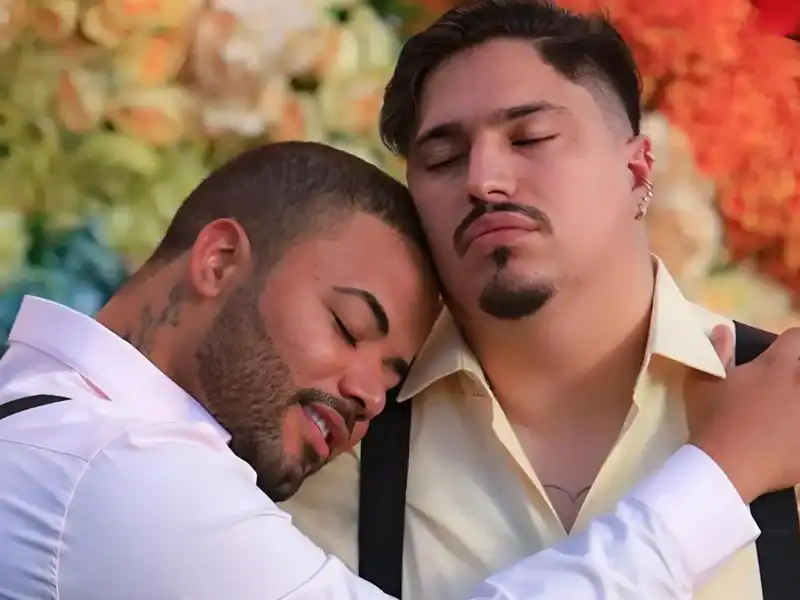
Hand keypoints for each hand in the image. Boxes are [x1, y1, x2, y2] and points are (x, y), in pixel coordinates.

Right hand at [686, 325, 799, 502]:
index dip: (788, 342)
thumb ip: (716, 353)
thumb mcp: (703, 382)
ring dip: (796, 402)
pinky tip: (786, 440)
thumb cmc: (711, 419)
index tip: (776, 352)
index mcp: (777, 367)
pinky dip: (797, 433)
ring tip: (783, 413)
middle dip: (797, 371)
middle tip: (781, 384)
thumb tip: (723, 330)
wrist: (724, 468)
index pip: (796, 338)